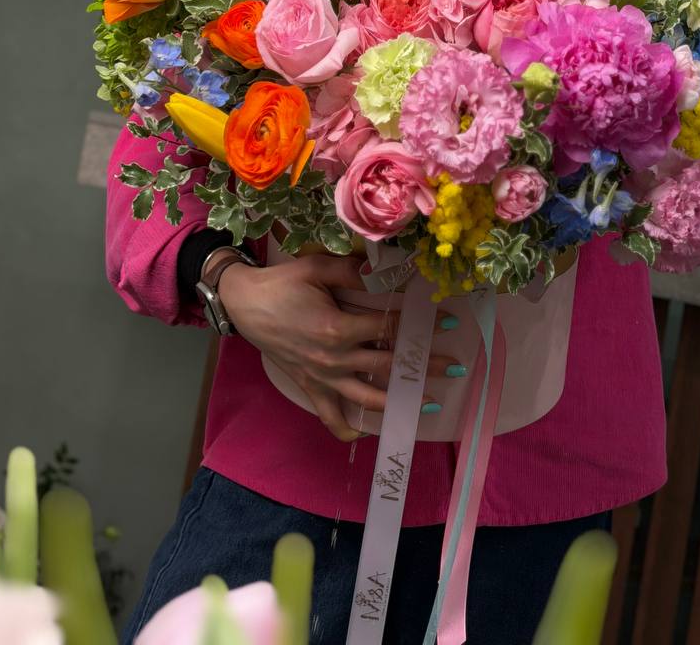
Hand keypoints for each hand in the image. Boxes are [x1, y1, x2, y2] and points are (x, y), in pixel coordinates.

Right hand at [218, 255, 456, 441]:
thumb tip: (385, 270)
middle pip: (388, 365)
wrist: (244, 303)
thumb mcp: (317, 267)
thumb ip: (354, 271)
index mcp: (339, 327)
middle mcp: (334, 358)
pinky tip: (367, 433)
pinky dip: (348, 429)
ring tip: (430, 403)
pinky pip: (330, 416)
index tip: (449, 323)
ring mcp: (323, 377)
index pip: (390, 327)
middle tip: (455, 367)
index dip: (421, 325)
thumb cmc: (282, 283)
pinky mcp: (309, 386)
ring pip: (368, 398)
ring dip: (401, 402)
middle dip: (425, 367)